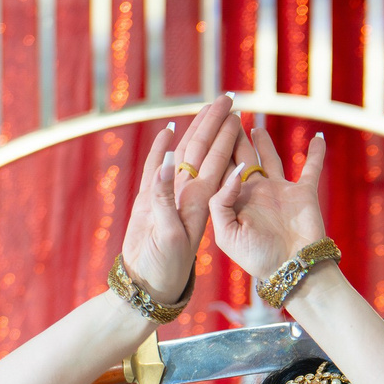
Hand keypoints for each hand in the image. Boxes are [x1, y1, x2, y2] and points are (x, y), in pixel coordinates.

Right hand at [117, 95, 244, 306]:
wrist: (148, 286)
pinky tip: (169, 133)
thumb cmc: (163, 266)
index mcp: (197, 200)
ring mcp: (170, 197)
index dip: (225, 134)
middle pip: (204, 152)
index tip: (235, 110)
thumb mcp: (168, 233)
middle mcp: (187, 195)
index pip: (215, 159)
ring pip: (186, 157)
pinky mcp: (150, 202)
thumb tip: (169, 159)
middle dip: (216, 124)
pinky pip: (158, 169)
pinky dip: (163, 149)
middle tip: (228, 97)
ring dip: (197, 132)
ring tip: (206, 108)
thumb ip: (165, 198)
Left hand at [208, 119, 327, 285]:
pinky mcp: (304, 193)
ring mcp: (280, 191)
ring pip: (269, 158)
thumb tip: (233, 173)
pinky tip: (320, 137)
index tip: (208, 125)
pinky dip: (317, 153)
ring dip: (263, 142)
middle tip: (228, 114)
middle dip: (234, 137)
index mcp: (235, 201)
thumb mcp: (227, 235)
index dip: (215, 147)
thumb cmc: (258, 258)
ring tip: (254, 126)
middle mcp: (256, 193)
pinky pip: (312, 168)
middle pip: (242, 157)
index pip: (222, 168)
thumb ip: (221, 202)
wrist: (292, 269)